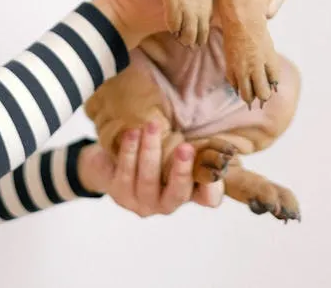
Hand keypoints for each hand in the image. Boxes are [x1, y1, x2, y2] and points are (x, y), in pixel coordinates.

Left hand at [77, 126, 223, 215]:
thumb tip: (215, 126)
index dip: (213, 188)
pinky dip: (128, 152)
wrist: (113, 158)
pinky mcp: (118, 193)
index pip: (208, 198)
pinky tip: (131, 134)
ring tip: (151, 127)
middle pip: (177, 193)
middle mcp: (166, 203)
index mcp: (187, 191)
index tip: (217, 169)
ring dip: (150, 152)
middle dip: (181, 170)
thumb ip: (194, 142)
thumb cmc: (154, 150)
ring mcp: (141, 202)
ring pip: (147, 181)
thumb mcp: (175, 147)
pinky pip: (124, 174)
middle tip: (185, 147)